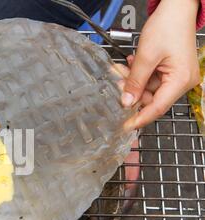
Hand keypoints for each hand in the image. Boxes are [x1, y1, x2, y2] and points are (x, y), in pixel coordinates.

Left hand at [121, 0, 200, 130]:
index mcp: (180, 81)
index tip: (124, 127)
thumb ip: (135, 81)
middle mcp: (182, 82)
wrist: (176, 9)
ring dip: (133, 80)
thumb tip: (126, 102)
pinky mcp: (171, 71)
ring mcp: (176, 76)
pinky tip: (132, 64)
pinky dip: (139, 74)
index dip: (139, 118)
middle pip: (151, 98)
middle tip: (117, 82)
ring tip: (122, 68)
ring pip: (148, 88)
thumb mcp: (146, 56)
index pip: (157, 108)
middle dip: (131, 91)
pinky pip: (151, 79)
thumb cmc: (168, 26)